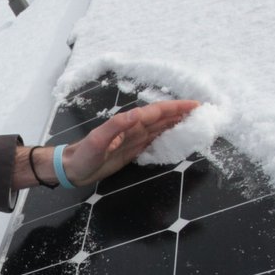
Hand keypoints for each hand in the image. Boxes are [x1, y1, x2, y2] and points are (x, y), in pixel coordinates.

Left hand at [16, 99, 199, 188]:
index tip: (195, 105)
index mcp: (128, 123)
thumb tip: (137, 113)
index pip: (157, 112)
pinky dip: (167, 135)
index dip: (176, 107)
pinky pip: (154, 139)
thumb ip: (116, 127)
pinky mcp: (133, 149)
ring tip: (195, 120)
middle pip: (162, 117)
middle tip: (203, 112)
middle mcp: (134, 128)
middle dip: (181, 112)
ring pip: (160, 127)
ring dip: (177, 122)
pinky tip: (176, 135)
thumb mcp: (98, 142)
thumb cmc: (83, 156)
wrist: (72, 168)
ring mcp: (134, 138)